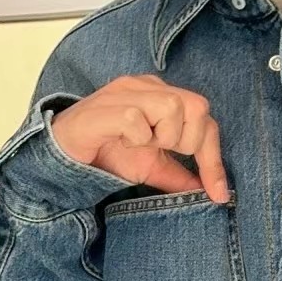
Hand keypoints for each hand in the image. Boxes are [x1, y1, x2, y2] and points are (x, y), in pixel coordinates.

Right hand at [50, 75, 229, 201]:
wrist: (64, 154)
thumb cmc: (107, 153)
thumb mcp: (152, 167)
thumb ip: (180, 175)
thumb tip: (212, 192)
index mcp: (162, 95)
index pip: (205, 118)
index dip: (214, 158)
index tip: (217, 193)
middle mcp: (147, 86)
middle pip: (197, 106)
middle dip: (187, 142)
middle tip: (161, 151)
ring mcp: (124, 92)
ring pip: (171, 106)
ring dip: (162, 137)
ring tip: (139, 145)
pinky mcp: (104, 107)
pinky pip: (136, 119)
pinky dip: (136, 138)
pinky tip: (122, 142)